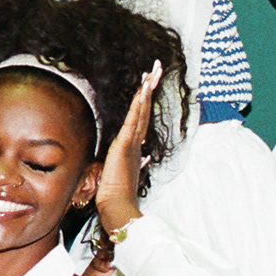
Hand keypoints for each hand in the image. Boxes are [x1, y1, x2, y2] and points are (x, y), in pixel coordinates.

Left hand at [95, 61, 161, 234]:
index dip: (146, 100)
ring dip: (147, 88)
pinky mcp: (125, 144)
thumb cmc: (117, 195)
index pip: (141, 118)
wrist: (119, 207)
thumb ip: (135, 164)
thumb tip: (145, 158)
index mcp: (134, 147)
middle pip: (145, 108)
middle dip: (151, 87)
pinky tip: (144, 88)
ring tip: (153, 70)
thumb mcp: (123, 174)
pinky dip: (140, 102)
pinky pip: (133, 119)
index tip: (149, 83)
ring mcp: (132, 142)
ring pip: (142, 109)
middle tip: (157, 68)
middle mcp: (136, 142)